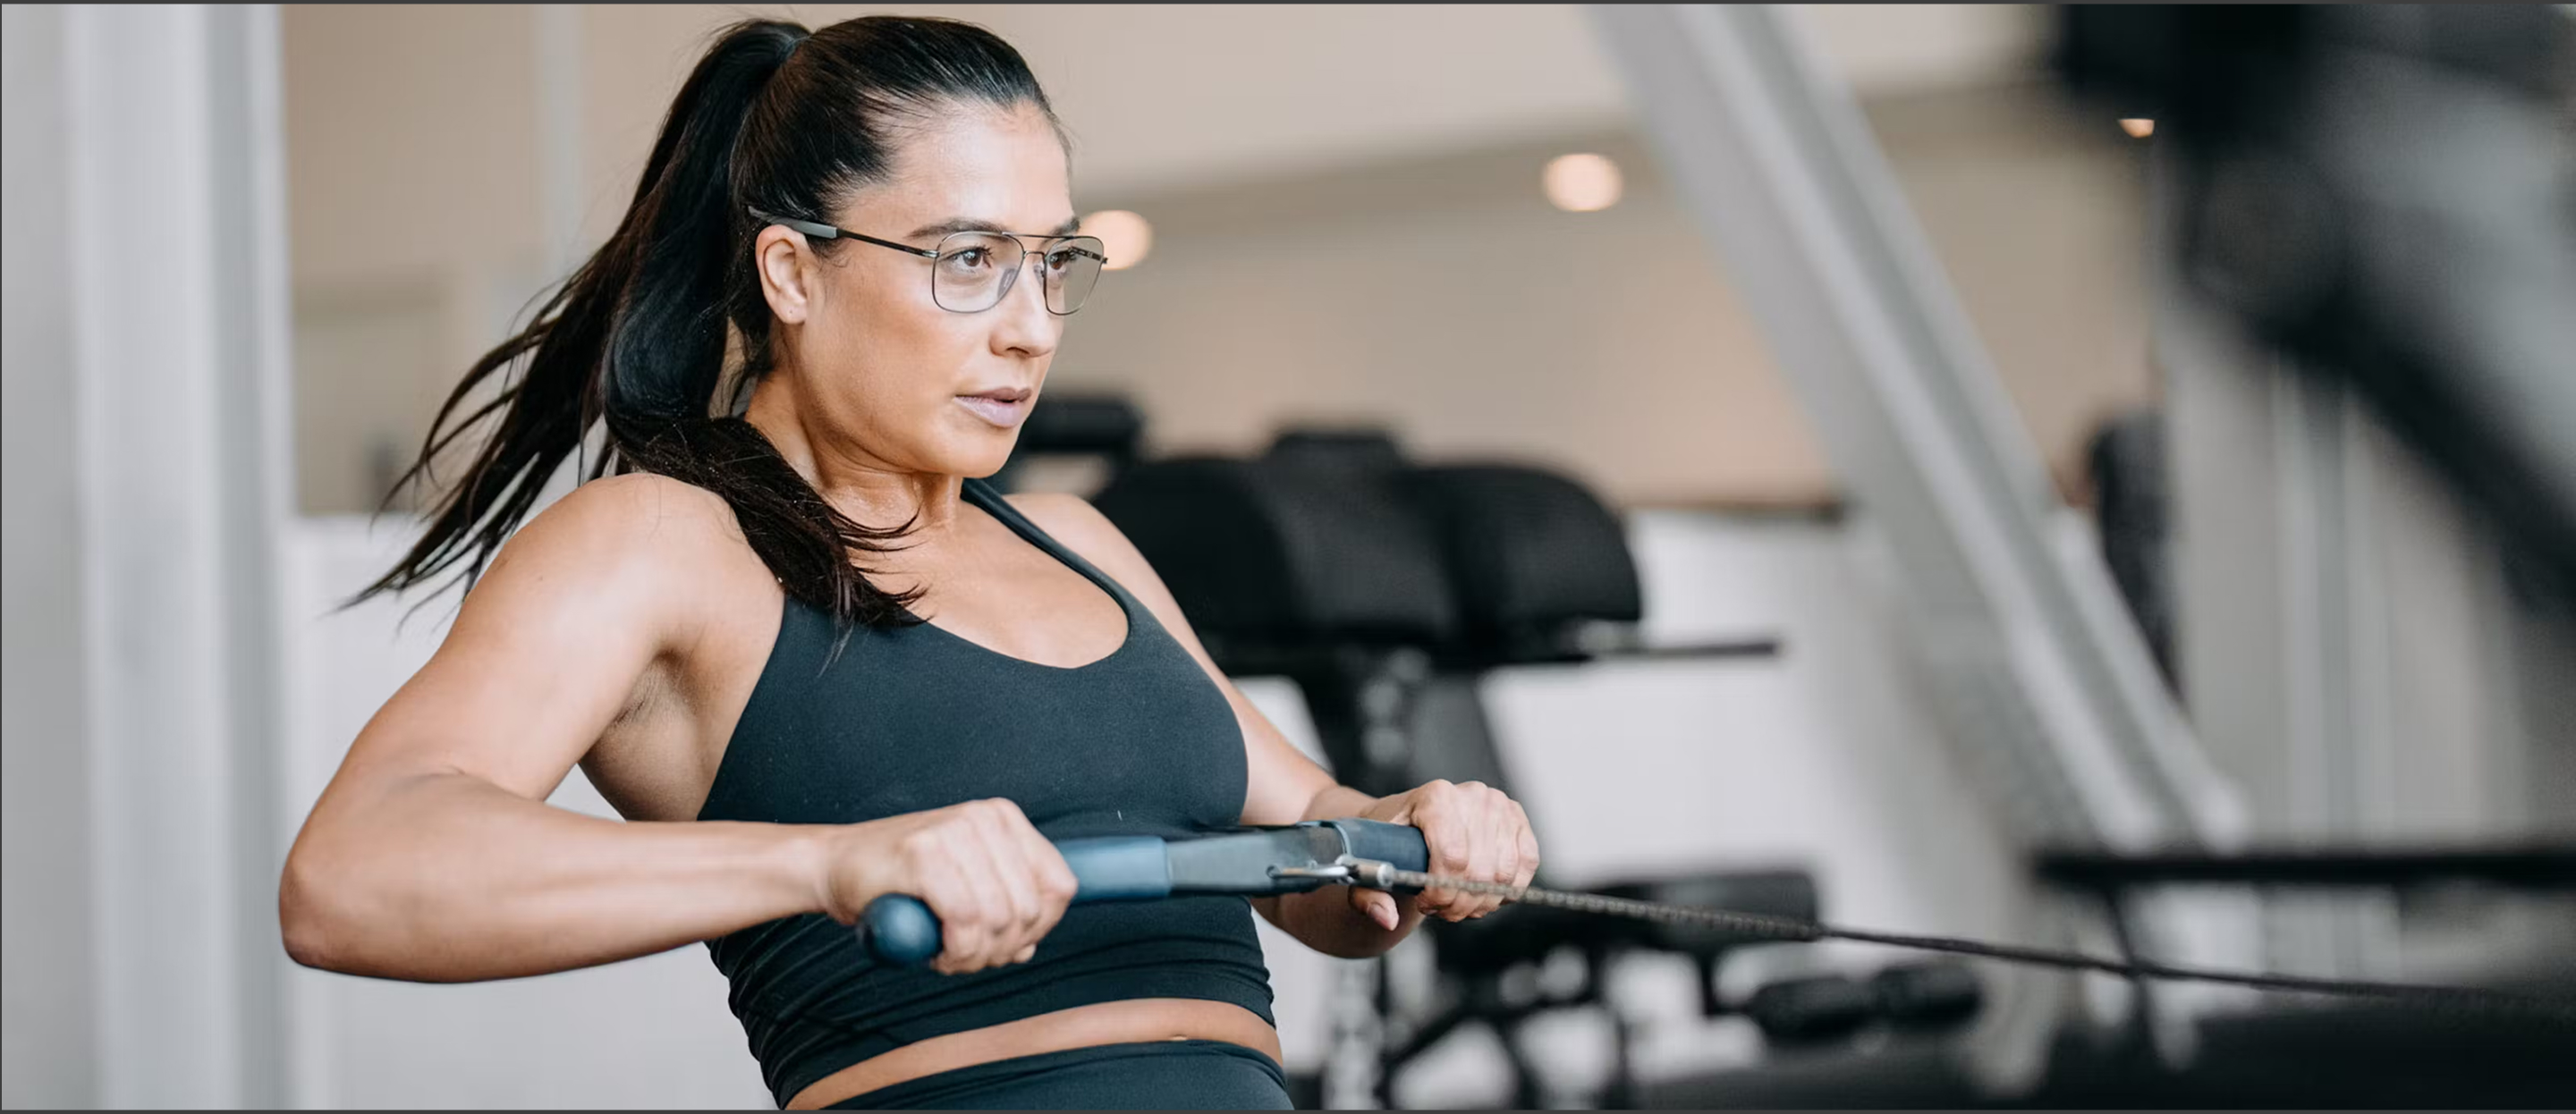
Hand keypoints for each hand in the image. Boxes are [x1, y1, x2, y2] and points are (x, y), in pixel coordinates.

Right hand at [813, 798, 1077, 974]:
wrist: (834, 864)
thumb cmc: (900, 880)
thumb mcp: (965, 884)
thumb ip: (1001, 908)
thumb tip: (1028, 948)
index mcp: (1005, 819)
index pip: (1060, 885)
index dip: (1041, 928)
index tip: (1008, 945)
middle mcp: (985, 817)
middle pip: (1030, 908)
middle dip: (1003, 949)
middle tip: (969, 958)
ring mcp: (954, 831)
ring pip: (998, 918)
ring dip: (975, 956)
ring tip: (950, 958)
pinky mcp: (924, 853)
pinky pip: (964, 919)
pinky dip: (955, 951)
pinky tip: (937, 953)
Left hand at [1353, 780, 1539, 926]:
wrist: (1408, 820)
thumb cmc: (1389, 838)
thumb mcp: (1368, 861)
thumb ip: (1368, 892)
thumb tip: (1387, 918)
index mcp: (1435, 796)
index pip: (1452, 856)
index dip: (1440, 892)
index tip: (1425, 902)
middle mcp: (1473, 796)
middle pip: (1478, 872)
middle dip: (1458, 904)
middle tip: (1441, 910)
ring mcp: (1500, 806)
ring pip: (1503, 875)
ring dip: (1481, 902)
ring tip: (1458, 902)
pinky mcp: (1518, 819)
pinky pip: (1527, 864)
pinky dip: (1507, 889)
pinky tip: (1483, 892)